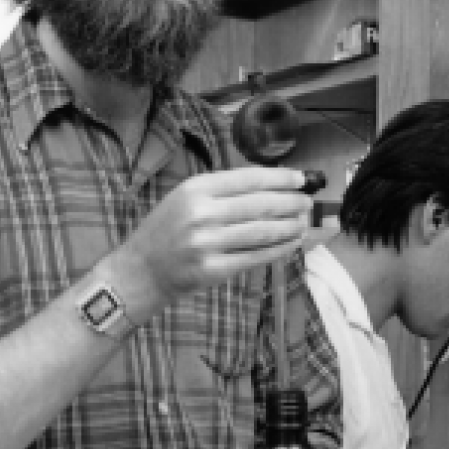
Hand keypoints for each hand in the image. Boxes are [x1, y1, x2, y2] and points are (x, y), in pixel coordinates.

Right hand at [117, 166, 312, 315]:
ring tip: (303, 222)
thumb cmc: (166, 230)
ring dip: (290, 226)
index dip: (279, 178)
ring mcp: (207, 243)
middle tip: (307, 202)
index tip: (300, 179)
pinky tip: (290, 242)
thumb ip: (221, 190)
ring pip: (262, 231)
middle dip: (291, 202)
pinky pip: (256, 257)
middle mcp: (201, 213)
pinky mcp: (213, 269)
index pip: (248, 178)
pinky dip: (278, 249)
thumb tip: (270, 185)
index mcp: (195, 189)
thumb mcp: (184, 197)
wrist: (141, 270)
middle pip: (260, 204)